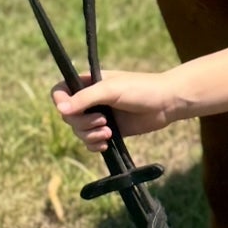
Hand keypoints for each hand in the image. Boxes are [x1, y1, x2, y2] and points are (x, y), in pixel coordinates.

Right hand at [52, 70, 179, 149]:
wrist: (167, 103)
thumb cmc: (141, 89)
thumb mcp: (111, 90)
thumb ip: (85, 98)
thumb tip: (60, 109)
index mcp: (88, 82)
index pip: (60, 91)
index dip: (60, 102)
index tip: (70, 110)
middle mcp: (91, 99)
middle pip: (68, 116)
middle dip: (82, 123)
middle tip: (102, 121)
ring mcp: (99, 115)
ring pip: (79, 131)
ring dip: (90, 135)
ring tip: (109, 133)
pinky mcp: (109, 131)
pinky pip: (90, 142)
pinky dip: (95, 144)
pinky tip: (107, 144)